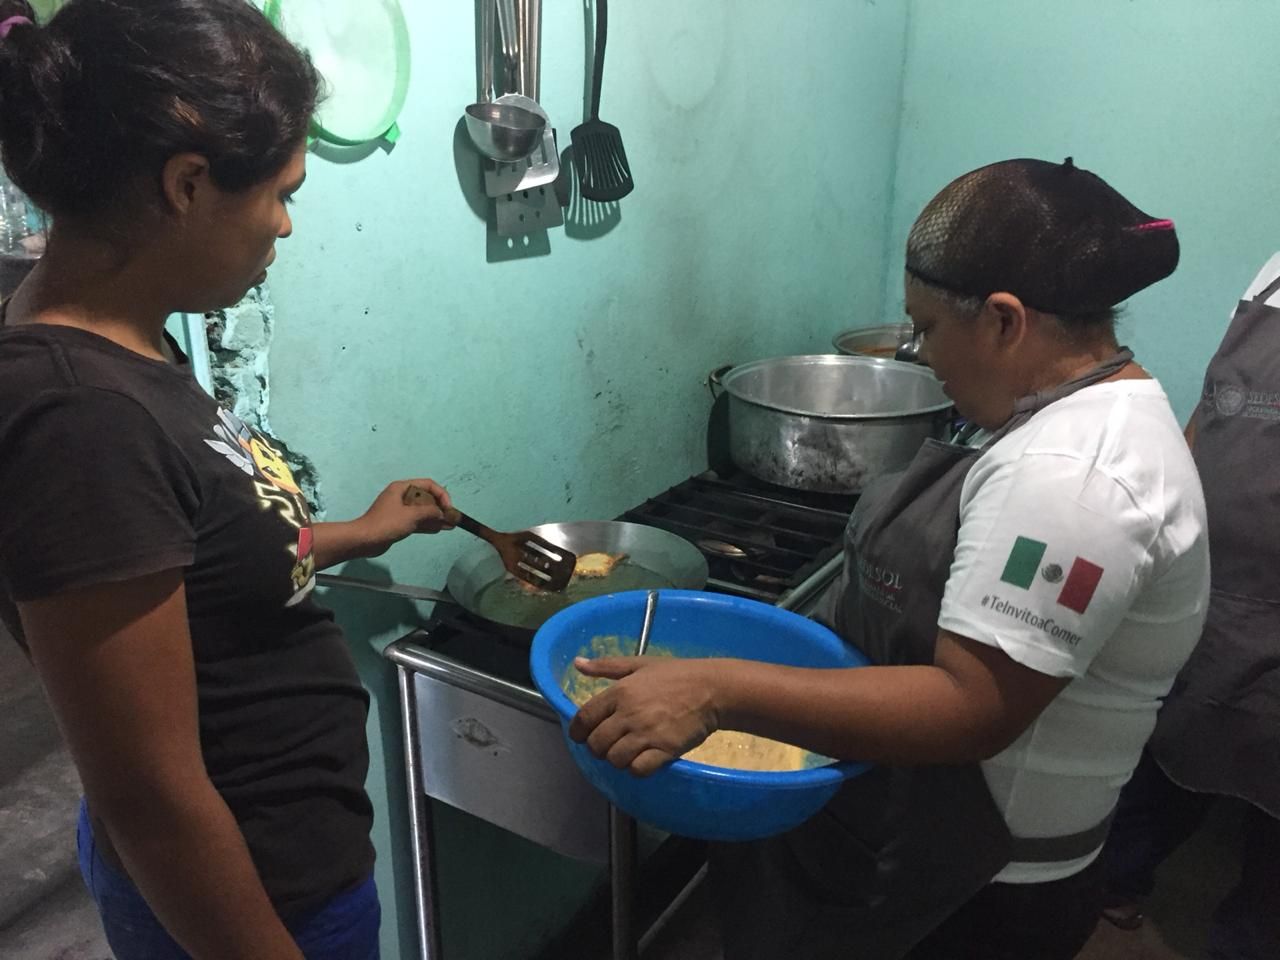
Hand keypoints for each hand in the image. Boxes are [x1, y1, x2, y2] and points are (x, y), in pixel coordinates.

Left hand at [357, 478, 454, 556]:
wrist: (365, 540)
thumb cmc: (387, 523)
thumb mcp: (411, 515)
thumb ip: (430, 512)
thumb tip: (442, 513)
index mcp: (402, 488)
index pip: (428, 485)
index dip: (441, 494)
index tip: (448, 508)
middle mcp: (402, 496)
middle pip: (426, 498)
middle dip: (440, 507)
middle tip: (452, 518)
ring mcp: (400, 510)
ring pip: (422, 511)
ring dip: (436, 517)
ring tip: (451, 525)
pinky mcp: (399, 522)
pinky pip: (417, 520)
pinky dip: (427, 524)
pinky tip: (439, 529)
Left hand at [568, 656, 722, 776]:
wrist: (712, 689)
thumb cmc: (675, 674)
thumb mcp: (639, 664)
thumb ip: (606, 666)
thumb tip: (578, 664)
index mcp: (620, 692)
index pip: (584, 718)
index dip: (577, 732)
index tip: (581, 737)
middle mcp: (629, 714)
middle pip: (597, 744)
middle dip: (598, 748)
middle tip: (608, 745)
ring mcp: (647, 733)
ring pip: (615, 759)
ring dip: (617, 759)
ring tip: (627, 752)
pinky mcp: (664, 750)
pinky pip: (638, 770)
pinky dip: (636, 769)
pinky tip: (643, 760)